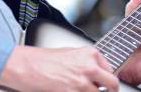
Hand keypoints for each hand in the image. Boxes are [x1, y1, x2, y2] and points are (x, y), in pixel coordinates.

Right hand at [0, 45, 118, 91]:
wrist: (28, 66)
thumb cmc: (44, 59)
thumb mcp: (71, 53)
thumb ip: (87, 61)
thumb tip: (97, 72)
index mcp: (90, 54)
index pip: (110, 70)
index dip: (107, 79)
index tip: (105, 84)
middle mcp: (90, 67)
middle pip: (112, 84)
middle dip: (109, 90)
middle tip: (104, 91)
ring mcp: (83, 83)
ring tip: (83, 89)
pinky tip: (73, 91)